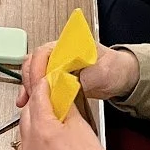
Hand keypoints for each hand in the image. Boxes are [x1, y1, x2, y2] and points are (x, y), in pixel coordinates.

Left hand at [14, 45, 129, 149]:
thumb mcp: (82, 127)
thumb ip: (65, 107)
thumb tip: (59, 94)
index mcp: (43, 129)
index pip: (37, 96)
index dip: (42, 85)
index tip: (45, 79)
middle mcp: (28, 146)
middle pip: (27, 115)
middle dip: (38, 106)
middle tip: (51, 103)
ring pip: (24, 136)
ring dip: (34, 128)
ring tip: (53, 130)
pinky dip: (34, 149)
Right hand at [16, 40, 139, 107]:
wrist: (122, 77)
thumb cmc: (114, 68)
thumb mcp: (103, 72)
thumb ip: (85, 77)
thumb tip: (68, 83)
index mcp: (68, 46)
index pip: (44, 52)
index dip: (38, 68)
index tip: (39, 84)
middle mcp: (60, 55)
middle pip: (34, 63)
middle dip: (30, 79)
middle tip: (32, 96)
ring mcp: (58, 67)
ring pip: (34, 74)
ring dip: (29, 87)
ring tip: (28, 102)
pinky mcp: (59, 80)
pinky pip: (41, 85)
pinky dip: (35, 94)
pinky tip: (31, 103)